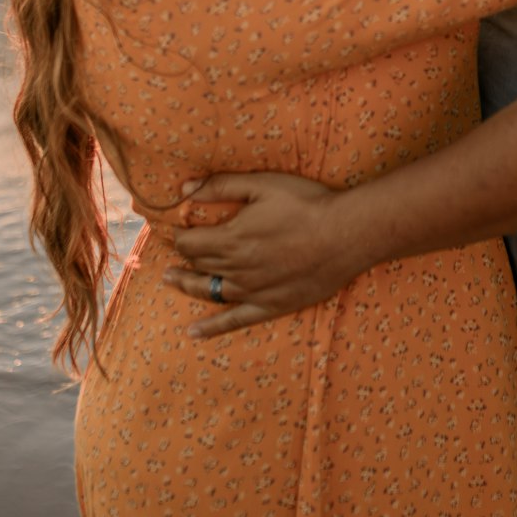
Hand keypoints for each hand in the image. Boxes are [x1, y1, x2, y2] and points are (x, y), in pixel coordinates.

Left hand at [165, 173, 361, 337]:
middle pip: (198, 265)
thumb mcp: (262, 185)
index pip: (190, 242)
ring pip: (209, 291)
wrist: (346, 234)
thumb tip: (184, 188)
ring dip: (187, 285)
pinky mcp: (270, 306)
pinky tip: (193, 332)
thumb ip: (222, 186)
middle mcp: (236, 268)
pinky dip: (211, 328)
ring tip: (171, 280)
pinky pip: (234, 320)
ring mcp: (252, 290)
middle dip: (181, 257)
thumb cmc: (306, 204)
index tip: (176, 228)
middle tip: (171, 252)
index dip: (179, 235)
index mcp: (231, 238)